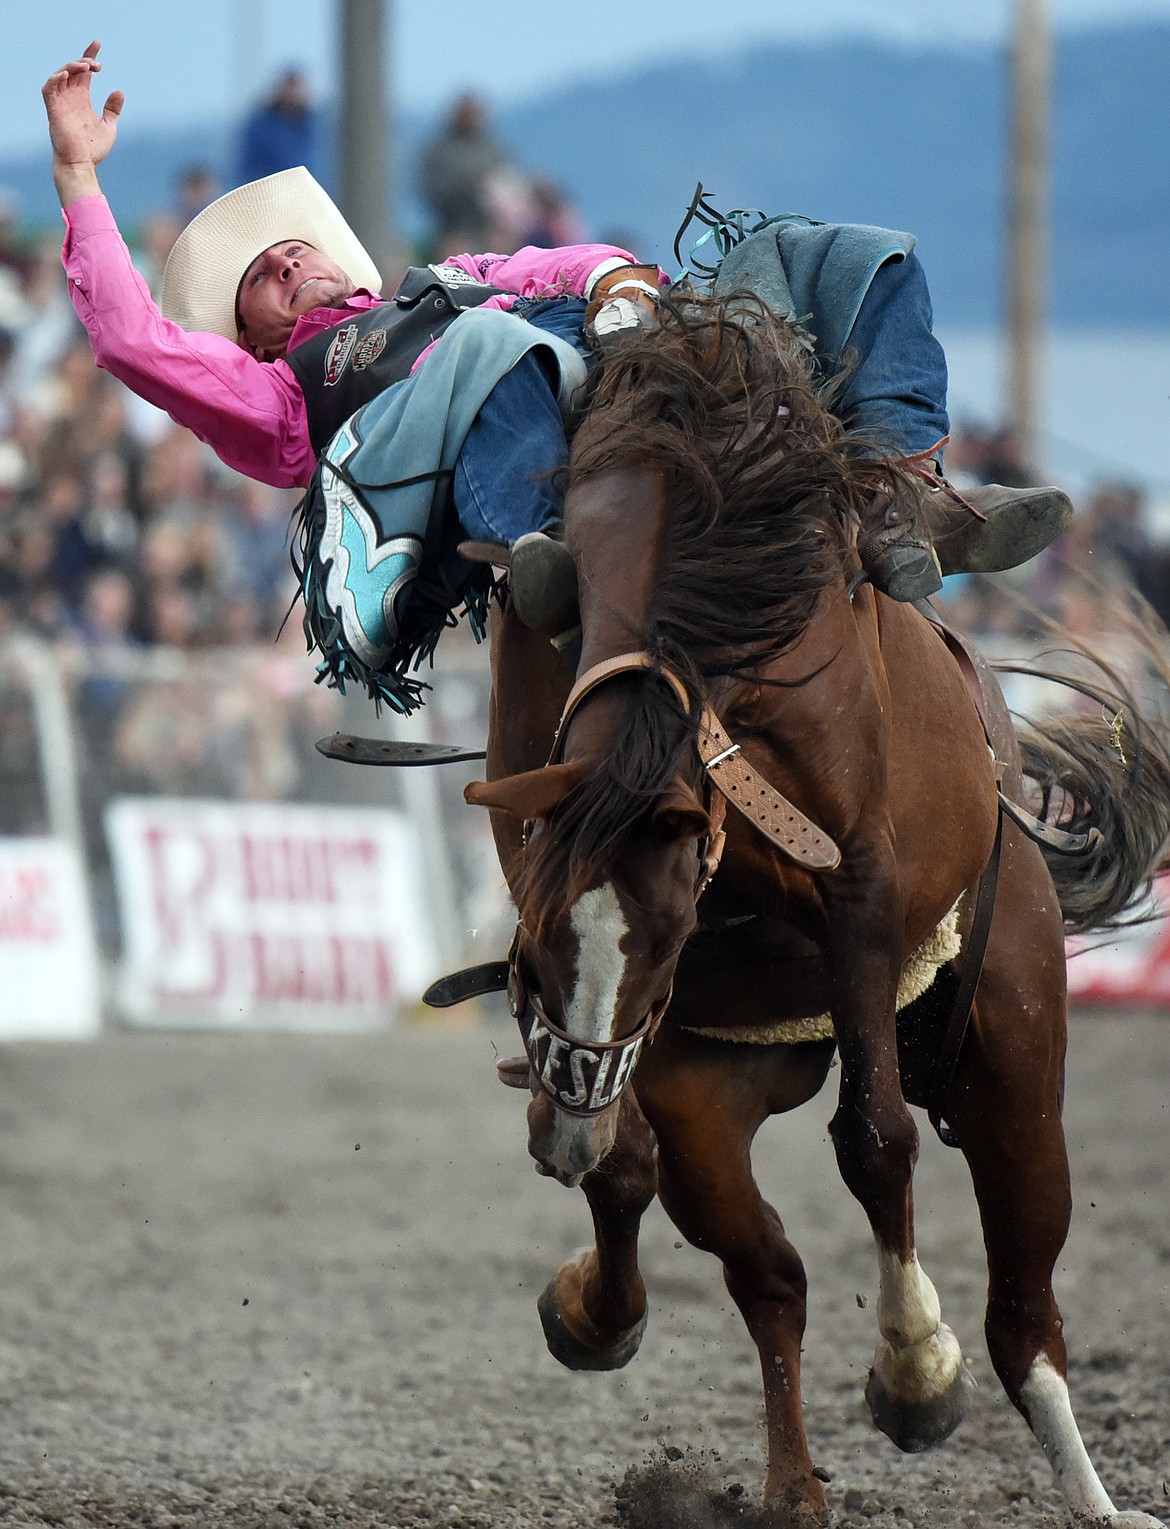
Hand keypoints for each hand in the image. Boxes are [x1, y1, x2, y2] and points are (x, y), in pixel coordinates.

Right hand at [43, 41, 122, 202]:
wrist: (82, 164)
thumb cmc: (93, 148)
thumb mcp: (109, 126)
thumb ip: (112, 109)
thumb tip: (119, 91)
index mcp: (82, 99)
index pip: (84, 72)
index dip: (89, 56)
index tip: (97, 44)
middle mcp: (70, 97)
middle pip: (73, 69)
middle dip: (84, 61)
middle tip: (97, 65)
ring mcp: (61, 102)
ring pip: (61, 74)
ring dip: (72, 66)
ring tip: (85, 67)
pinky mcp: (53, 109)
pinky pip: (48, 88)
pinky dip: (56, 78)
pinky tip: (68, 73)